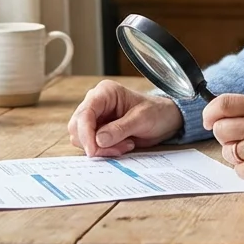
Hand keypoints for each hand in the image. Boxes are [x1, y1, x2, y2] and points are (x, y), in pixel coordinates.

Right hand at [68, 80, 183, 157]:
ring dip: (101, 148)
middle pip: (77, 127)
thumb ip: (120, 129)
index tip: (93, 150)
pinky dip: (104, 150)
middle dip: (94, 143)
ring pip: (81, 138)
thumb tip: (98, 140)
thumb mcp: (142, 119)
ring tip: (125, 145)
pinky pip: (91, 144)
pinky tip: (123, 146)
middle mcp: (96, 103)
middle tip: (118, 149)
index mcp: (105, 92)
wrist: (165, 120)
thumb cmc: (156, 112)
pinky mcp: (98, 130)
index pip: (85, 113)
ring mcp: (96, 117)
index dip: (86, 133)